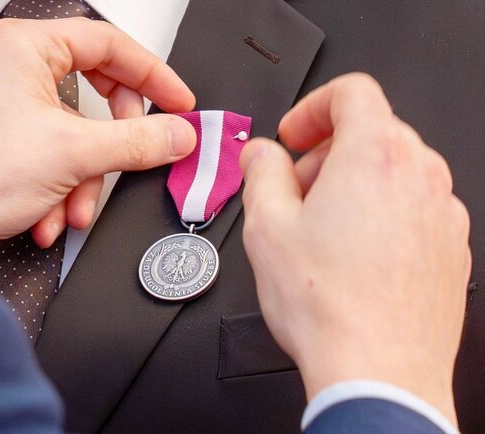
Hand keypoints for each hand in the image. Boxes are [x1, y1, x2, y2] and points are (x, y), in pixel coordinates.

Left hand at [0, 18, 195, 266]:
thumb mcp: (74, 155)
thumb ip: (138, 141)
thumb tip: (177, 133)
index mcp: (23, 47)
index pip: (109, 44)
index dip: (153, 75)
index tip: (178, 103)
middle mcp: (10, 67)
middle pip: (95, 90)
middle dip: (113, 141)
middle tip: (136, 154)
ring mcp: (5, 102)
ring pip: (76, 132)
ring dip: (84, 178)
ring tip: (75, 208)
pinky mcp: (3, 137)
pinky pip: (53, 152)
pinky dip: (61, 186)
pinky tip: (50, 215)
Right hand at [240, 73, 470, 424]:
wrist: (379, 372)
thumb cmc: (328, 305)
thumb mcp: (266, 226)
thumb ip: (260, 173)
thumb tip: (261, 155)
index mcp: (375, 156)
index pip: (351, 92)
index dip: (313, 107)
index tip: (294, 137)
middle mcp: (420, 176)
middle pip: (372, 132)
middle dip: (327, 153)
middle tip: (296, 191)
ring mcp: (442, 213)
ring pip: (394, 171)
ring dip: (354, 184)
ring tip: (322, 230)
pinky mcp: (450, 247)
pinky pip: (413, 209)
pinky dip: (382, 214)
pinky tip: (352, 256)